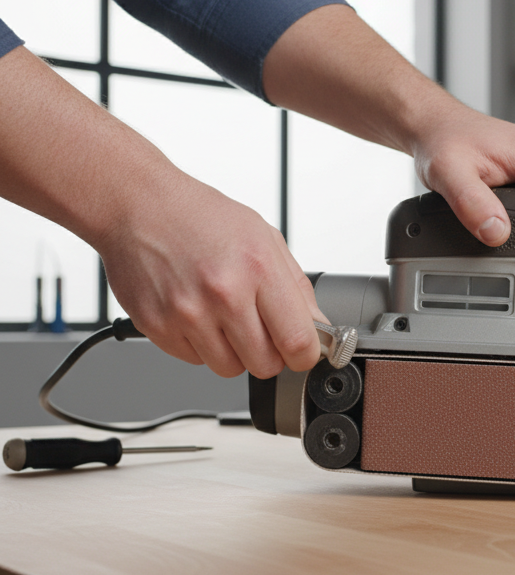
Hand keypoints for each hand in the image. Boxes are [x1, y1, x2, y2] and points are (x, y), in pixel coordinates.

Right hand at [98, 174, 328, 378]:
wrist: (137, 205)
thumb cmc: (201, 216)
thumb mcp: (264, 237)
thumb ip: (297, 287)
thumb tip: (318, 326)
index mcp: (257, 268)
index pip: (297, 341)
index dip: (306, 355)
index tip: (304, 352)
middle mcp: (223, 294)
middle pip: (265, 364)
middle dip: (270, 354)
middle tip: (261, 330)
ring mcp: (187, 314)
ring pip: (229, 369)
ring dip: (234, 352)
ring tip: (224, 316)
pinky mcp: (157, 327)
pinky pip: (194, 361)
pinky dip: (201, 345)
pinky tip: (197, 313)